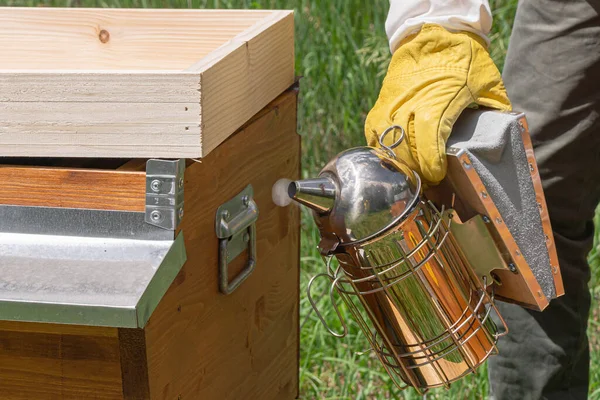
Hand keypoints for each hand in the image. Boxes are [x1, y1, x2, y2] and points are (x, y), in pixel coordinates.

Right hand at [365, 24, 510, 185]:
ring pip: (389, 149)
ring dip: (402, 165)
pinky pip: (377, 139)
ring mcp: (390, 110)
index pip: (428, 146)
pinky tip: (397, 161)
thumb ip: (495, 106)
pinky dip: (386, 153)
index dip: (431, 168)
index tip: (438, 177)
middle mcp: (407, 109)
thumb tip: (506, 129)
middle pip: (407, 153)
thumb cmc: (460, 58)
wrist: (429, 36)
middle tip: (430, 184)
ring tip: (414, 175)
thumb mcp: (486, 79)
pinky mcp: (379, 109)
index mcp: (434, 104)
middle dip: (417, 173)